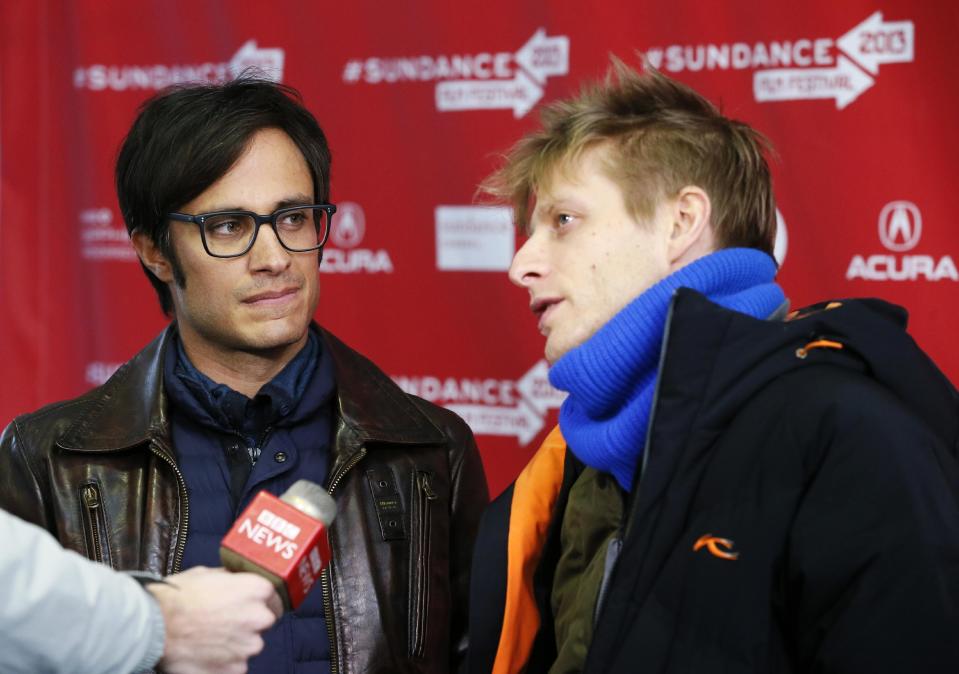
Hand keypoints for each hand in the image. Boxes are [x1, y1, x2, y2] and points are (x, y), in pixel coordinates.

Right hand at [147, 566, 281, 673]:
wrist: (154, 626)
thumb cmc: (178, 597)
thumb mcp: (208, 573)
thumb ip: (231, 579)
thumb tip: (238, 580)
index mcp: (257, 590)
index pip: (274, 595)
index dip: (259, 600)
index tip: (248, 603)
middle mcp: (259, 619)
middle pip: (263, 622)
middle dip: (249, 622)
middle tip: (225, 621)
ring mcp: (248, 648)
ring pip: (249, 645)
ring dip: (235, 643)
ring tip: (210, 638)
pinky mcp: (234, 670)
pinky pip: (234, 665)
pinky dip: (223, 661)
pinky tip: (205, 653)